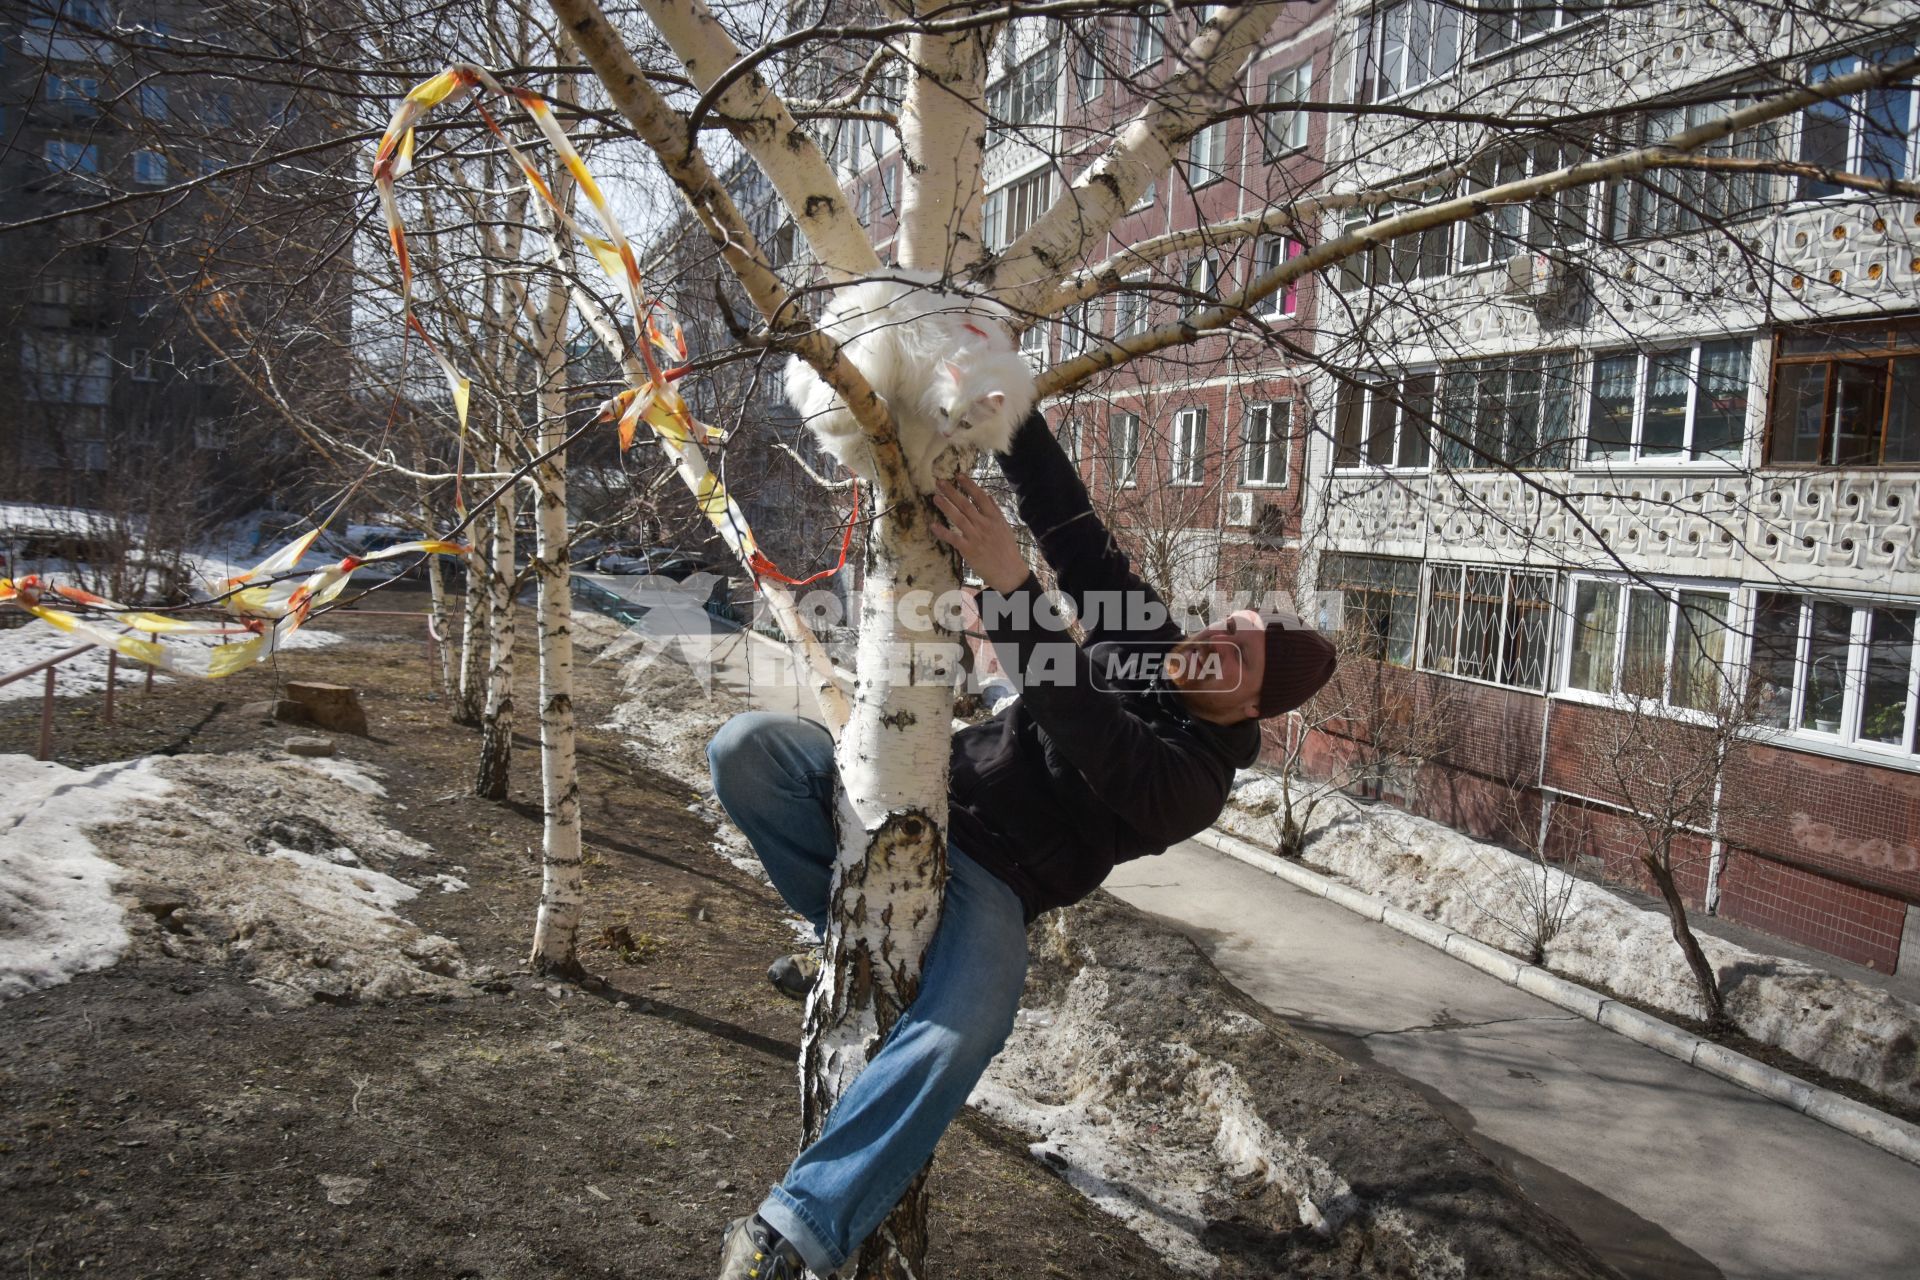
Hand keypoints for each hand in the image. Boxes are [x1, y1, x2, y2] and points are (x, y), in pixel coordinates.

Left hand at [931, 476, 1028, 595]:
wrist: (1009, 572)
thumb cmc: (1007, 549)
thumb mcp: (1005, 527)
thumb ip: (995, 510)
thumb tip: (988, 495)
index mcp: (994, 518)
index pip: (980, 497)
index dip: (969, 485)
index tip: (959, 475)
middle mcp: (984, 525)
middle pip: (966, 505)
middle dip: (952, 492)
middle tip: (940, 482)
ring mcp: (976, 537)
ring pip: (958, 518)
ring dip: (946, 507)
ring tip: (935, 497)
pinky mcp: (969, 550)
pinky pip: (954, 539)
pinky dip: (943, 532)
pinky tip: (933, 525)